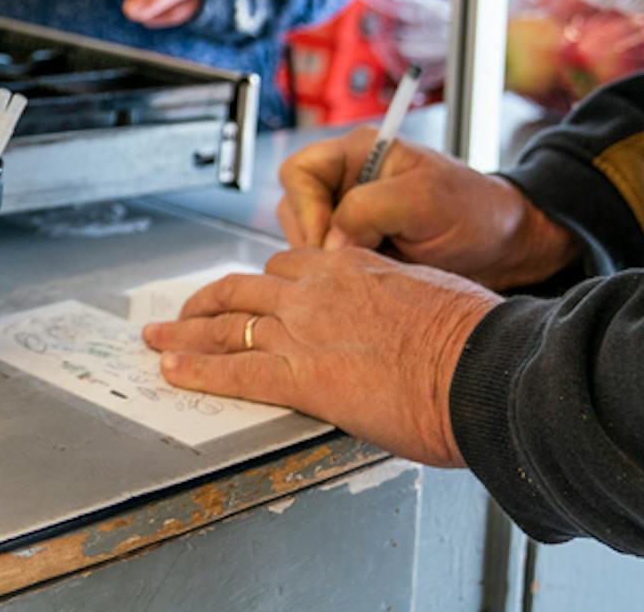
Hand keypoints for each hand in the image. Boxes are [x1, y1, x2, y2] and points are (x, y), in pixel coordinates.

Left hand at [142, 249, 500, 466]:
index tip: (249, 293)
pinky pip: (235, 371)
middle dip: (207, 302)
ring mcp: (305, 332)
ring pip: (228, 325)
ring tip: (159, 338)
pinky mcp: (303, 377)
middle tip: (184, 311)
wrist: (484, 368)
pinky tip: (173, 372)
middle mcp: (318, 292)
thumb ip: (399, 302)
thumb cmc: (476, 340)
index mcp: (351, 268)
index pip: (289, 267)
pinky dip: (198, 371)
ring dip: (185, 333)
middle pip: (245, 290)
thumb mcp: (432, 297)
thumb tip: (405, 322)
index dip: (262, 284)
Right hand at [276, 124, 576, 290]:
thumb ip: (369, 209)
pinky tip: (374, 279)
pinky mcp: (361, 245)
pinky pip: (330, 260)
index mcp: (359, 152)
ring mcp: (353, 214)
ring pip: (308, 238)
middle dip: (315, 239)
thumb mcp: (425, 201)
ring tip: (371, 268)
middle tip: (349, 262)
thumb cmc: (477, 212)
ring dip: (329, 260)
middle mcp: (350, 180)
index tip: (328, 242)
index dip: (305, 208)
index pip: (299, 172)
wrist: (508, 247)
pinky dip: (343, 274)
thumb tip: (329, 240)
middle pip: (296, 207)